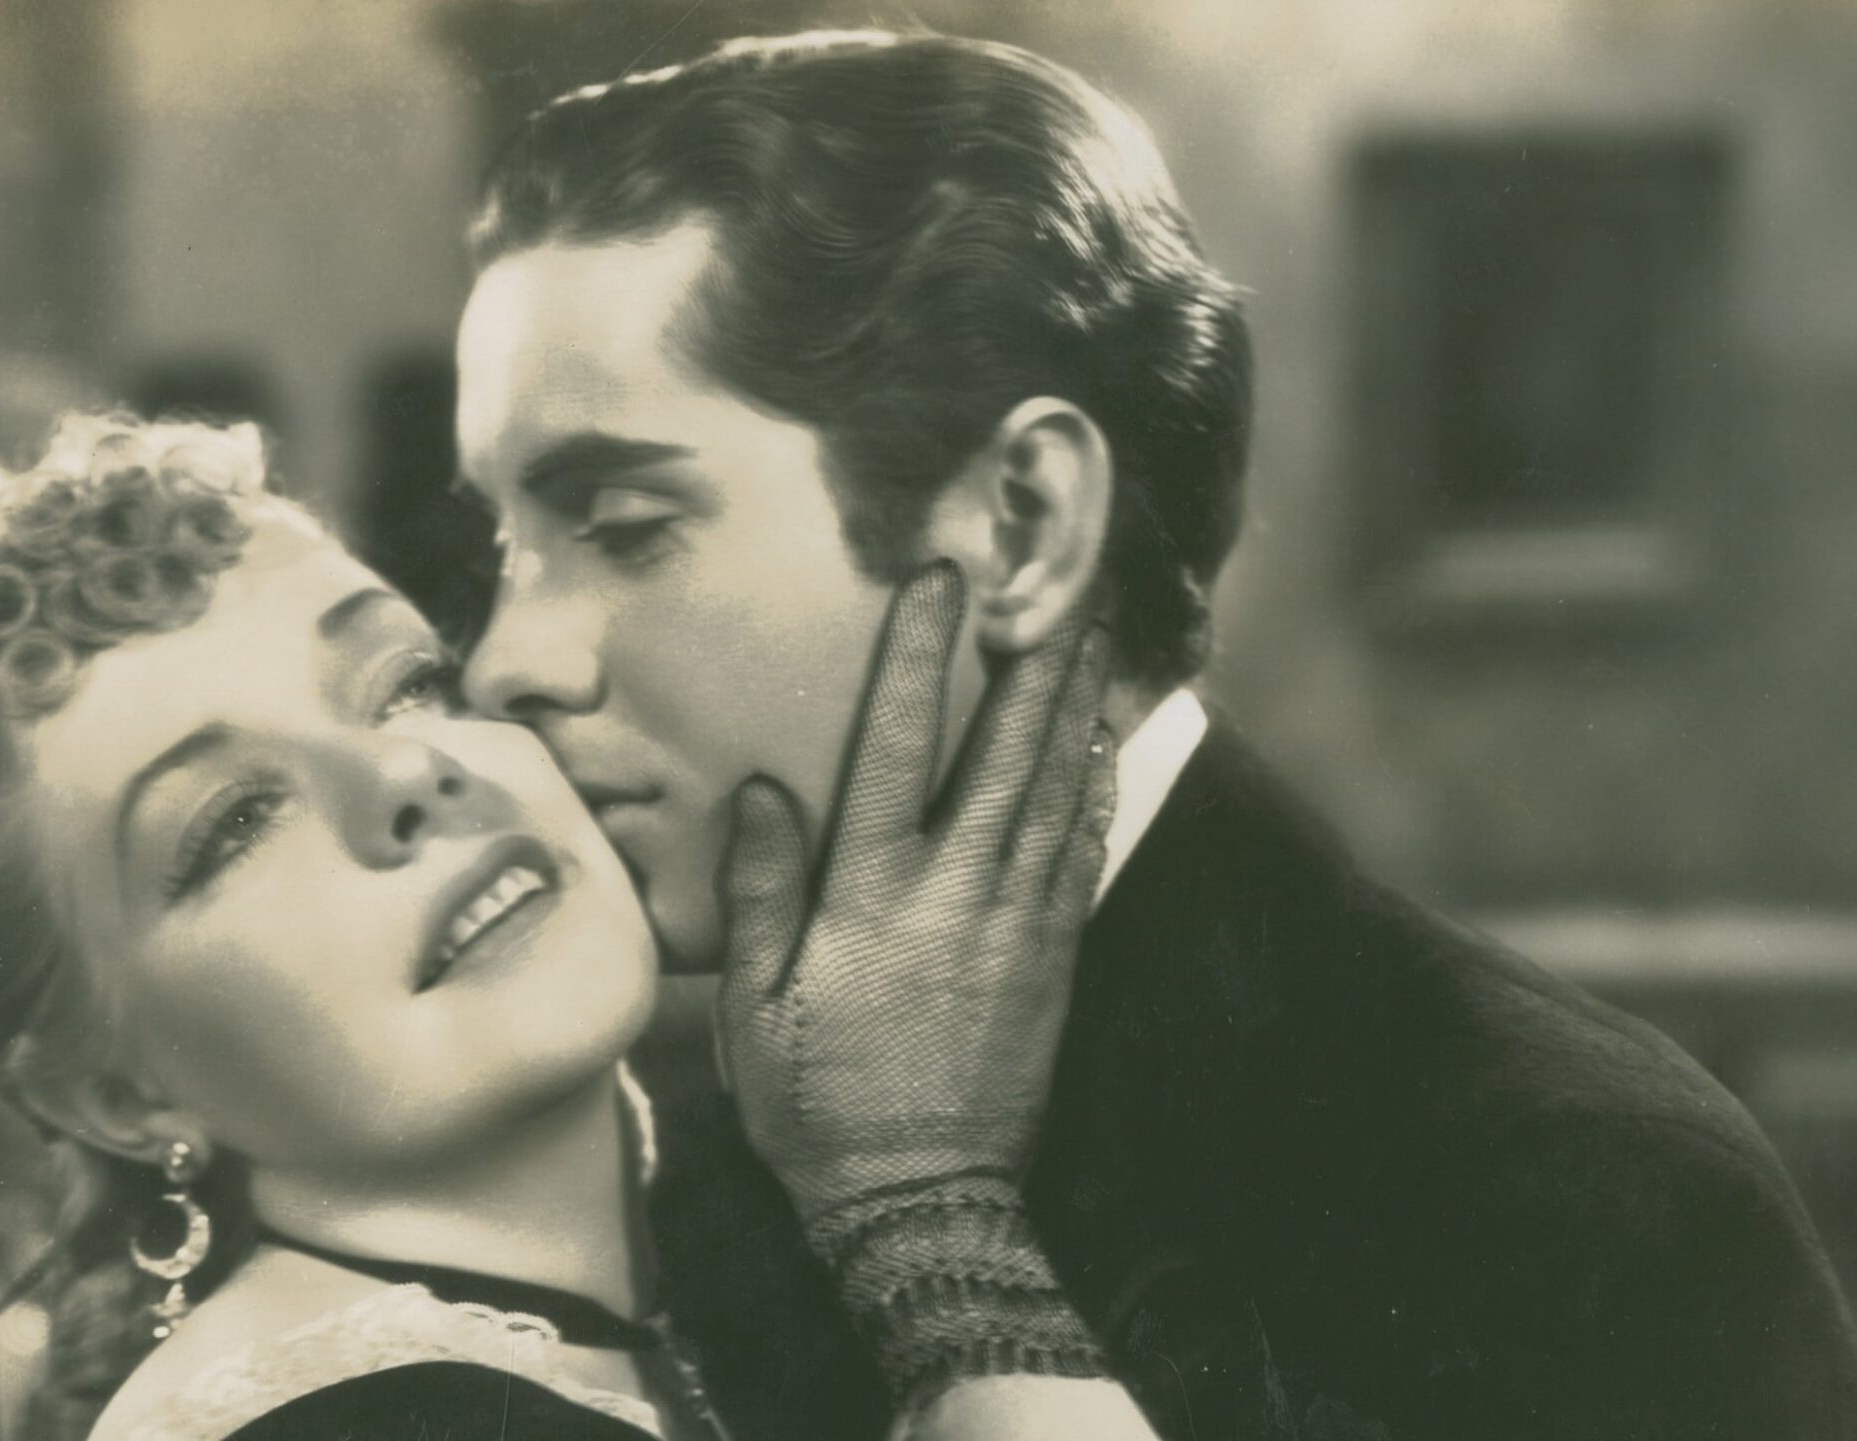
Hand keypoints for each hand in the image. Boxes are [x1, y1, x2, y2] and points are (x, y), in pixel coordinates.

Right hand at [714, 562, 1118, 1405]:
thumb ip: (765, 892)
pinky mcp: (1054, 958)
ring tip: (1085, 637)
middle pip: (1004, 751)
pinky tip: (1098, 746)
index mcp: (873, 896)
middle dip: (1030, 660)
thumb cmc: (817, 1103)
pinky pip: (1080, 853)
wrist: (919, 1199)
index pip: (897, 748)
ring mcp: (1017, 923)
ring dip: (1070, 707)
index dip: (919, 657)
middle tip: (1053, 582)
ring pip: (1054, 791)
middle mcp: (956, 893)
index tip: (939, 583)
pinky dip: (1092, 790)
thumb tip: (763, 792)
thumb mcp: (757, 1006)